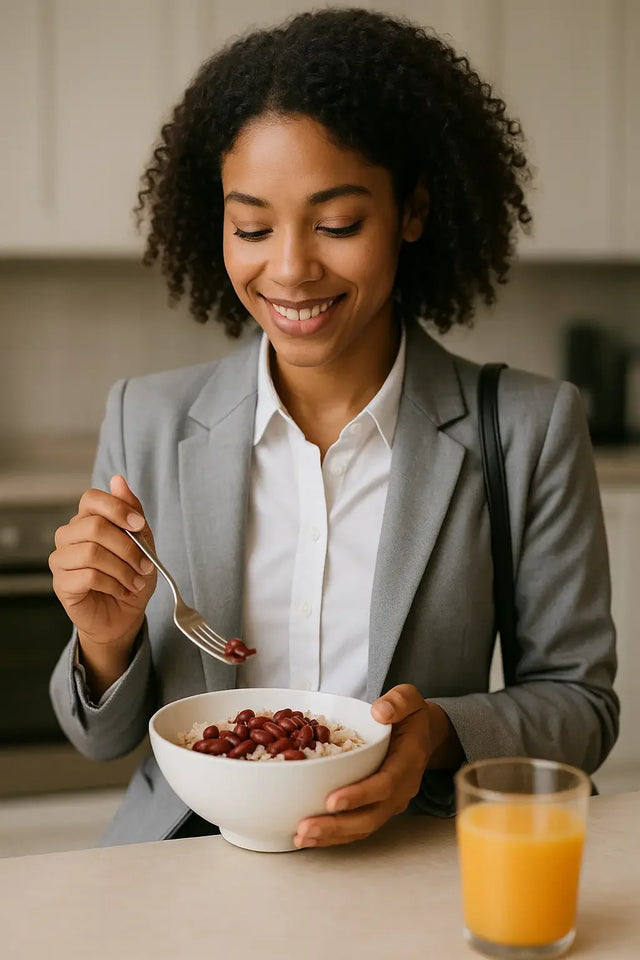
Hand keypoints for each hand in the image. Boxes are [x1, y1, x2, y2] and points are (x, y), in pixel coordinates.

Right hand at [49, 475, 156, 690]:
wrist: (124, 615)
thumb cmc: (131, 577)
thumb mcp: (143, 543)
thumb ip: (132, 513)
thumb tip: (118, 480)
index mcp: (88, 520)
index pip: (91, 498)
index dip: (117, 508)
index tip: (139, 525)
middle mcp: (69, 535)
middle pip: (95, 526)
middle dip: (128, 547)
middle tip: (146, 565)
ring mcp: (62, 559)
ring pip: (92, 553)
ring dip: (123, 569)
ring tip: (136, 582)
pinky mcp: (61, 583)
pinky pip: (88, 576)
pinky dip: (113, 584)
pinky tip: (121, 590)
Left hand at [294, 684, 458, 848]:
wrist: (423, 734)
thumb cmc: (410, 716)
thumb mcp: (410, 698)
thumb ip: (398, 701)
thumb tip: (380, 712)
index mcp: (408, 761)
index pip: (385, 784)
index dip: (359, 795)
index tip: (332, 801)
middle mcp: (402, 788)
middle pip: (371, 815)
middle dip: (338, 825)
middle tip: (306, 828)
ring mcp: (391, 802)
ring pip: (363, 826)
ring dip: (332, 835)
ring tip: (301, 837)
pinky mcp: (379, 807)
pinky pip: (358, 827)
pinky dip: (335, 835)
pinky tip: (310, 837)